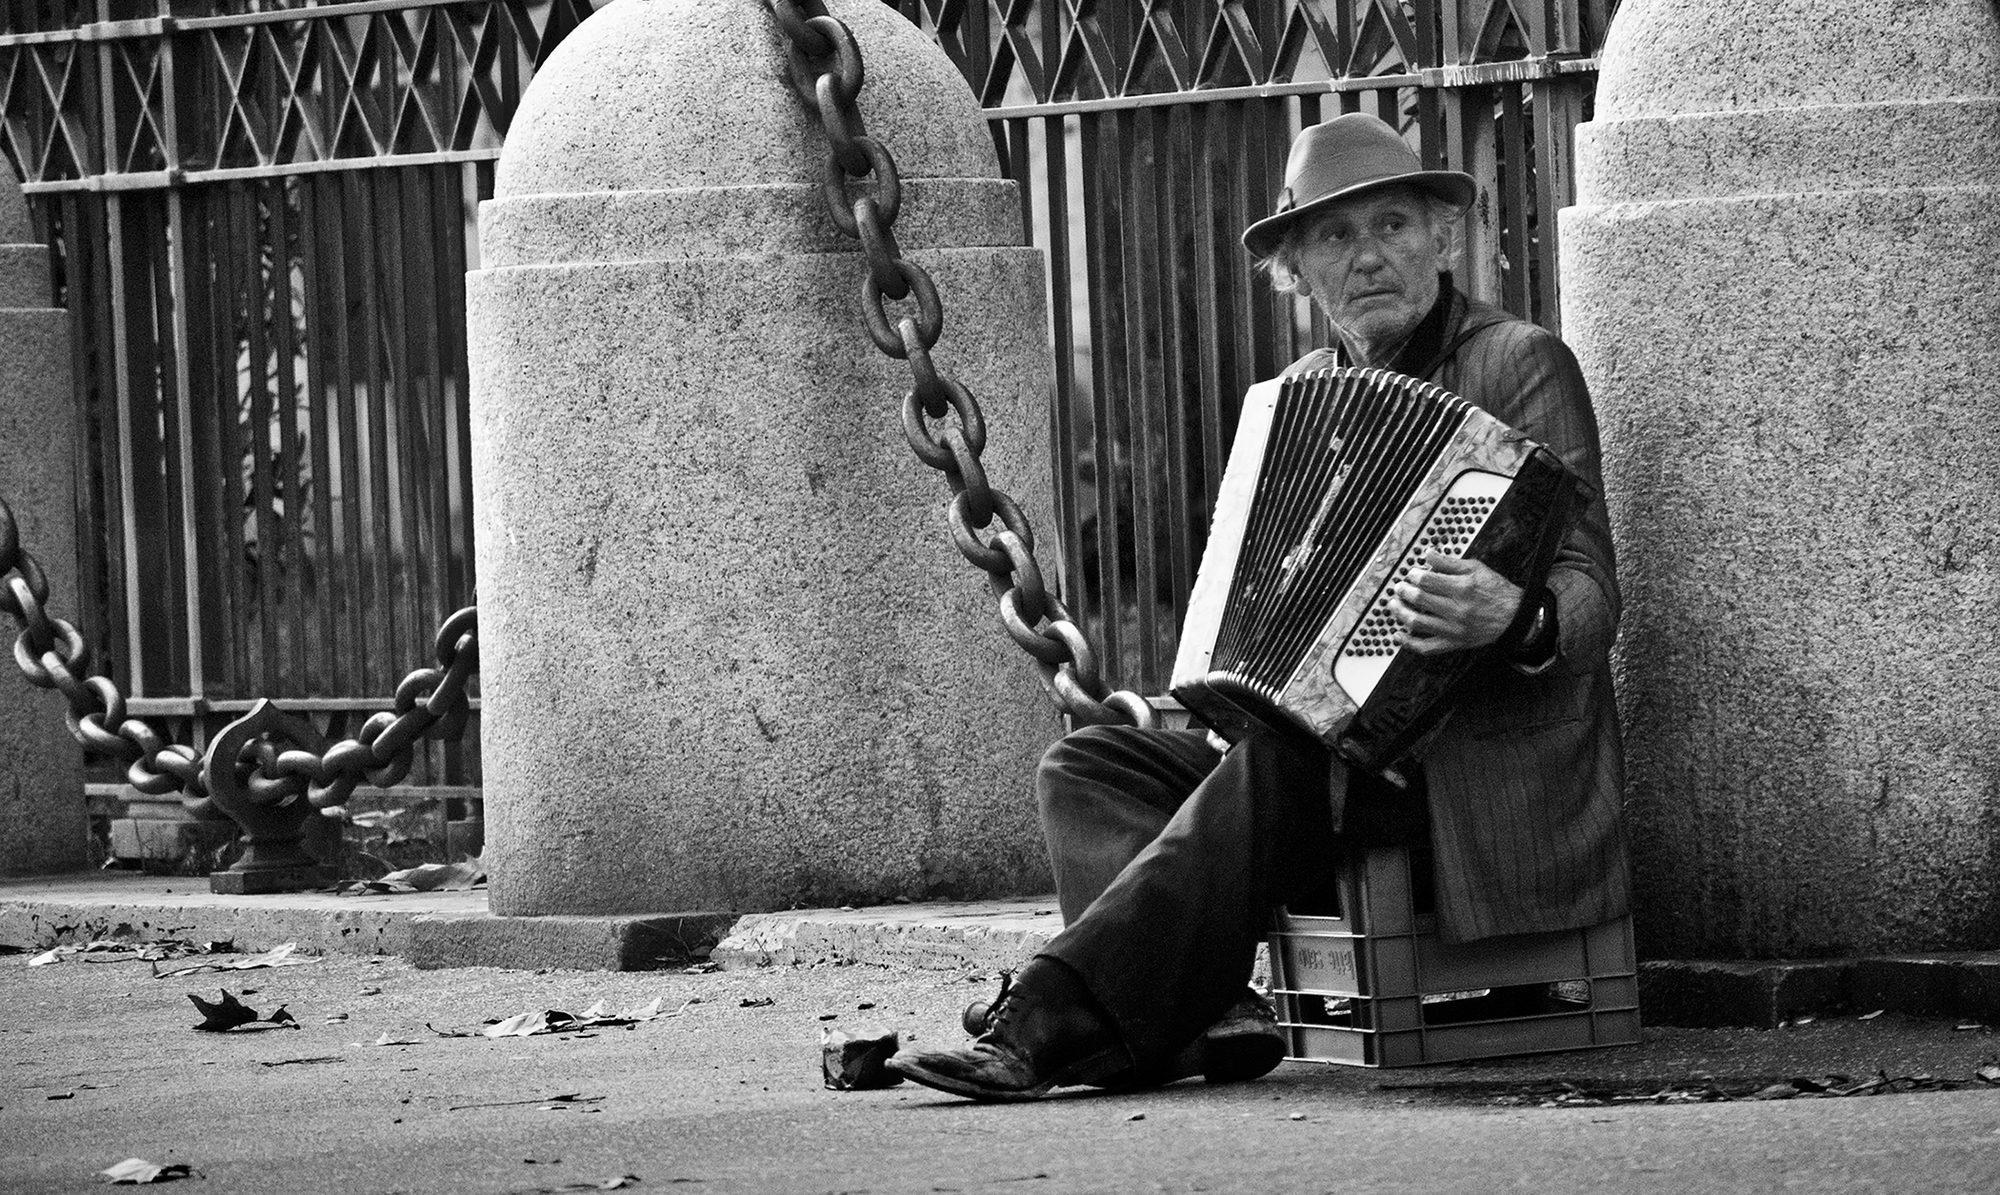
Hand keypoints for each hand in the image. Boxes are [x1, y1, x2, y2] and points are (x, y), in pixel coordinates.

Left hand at [1389, 552, 1523, 655]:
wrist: (1516, 617)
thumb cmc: (1496, 591)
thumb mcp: (1477, 569)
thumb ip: (1450, 562)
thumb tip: (1428, 555)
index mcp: (1462, 588)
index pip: (1427, 580)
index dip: (1413, 575)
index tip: (1410, 574)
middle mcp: (1456, 609)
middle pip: (1420, 599)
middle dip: (1403, 591)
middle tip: (1399, 587)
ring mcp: (1453, 628)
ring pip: (1417, 622)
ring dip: (1400, 612)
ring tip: (1393, 605)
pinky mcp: (1454, 643)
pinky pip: (1427, 647)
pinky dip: (1409, 643)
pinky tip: (1398, 634)